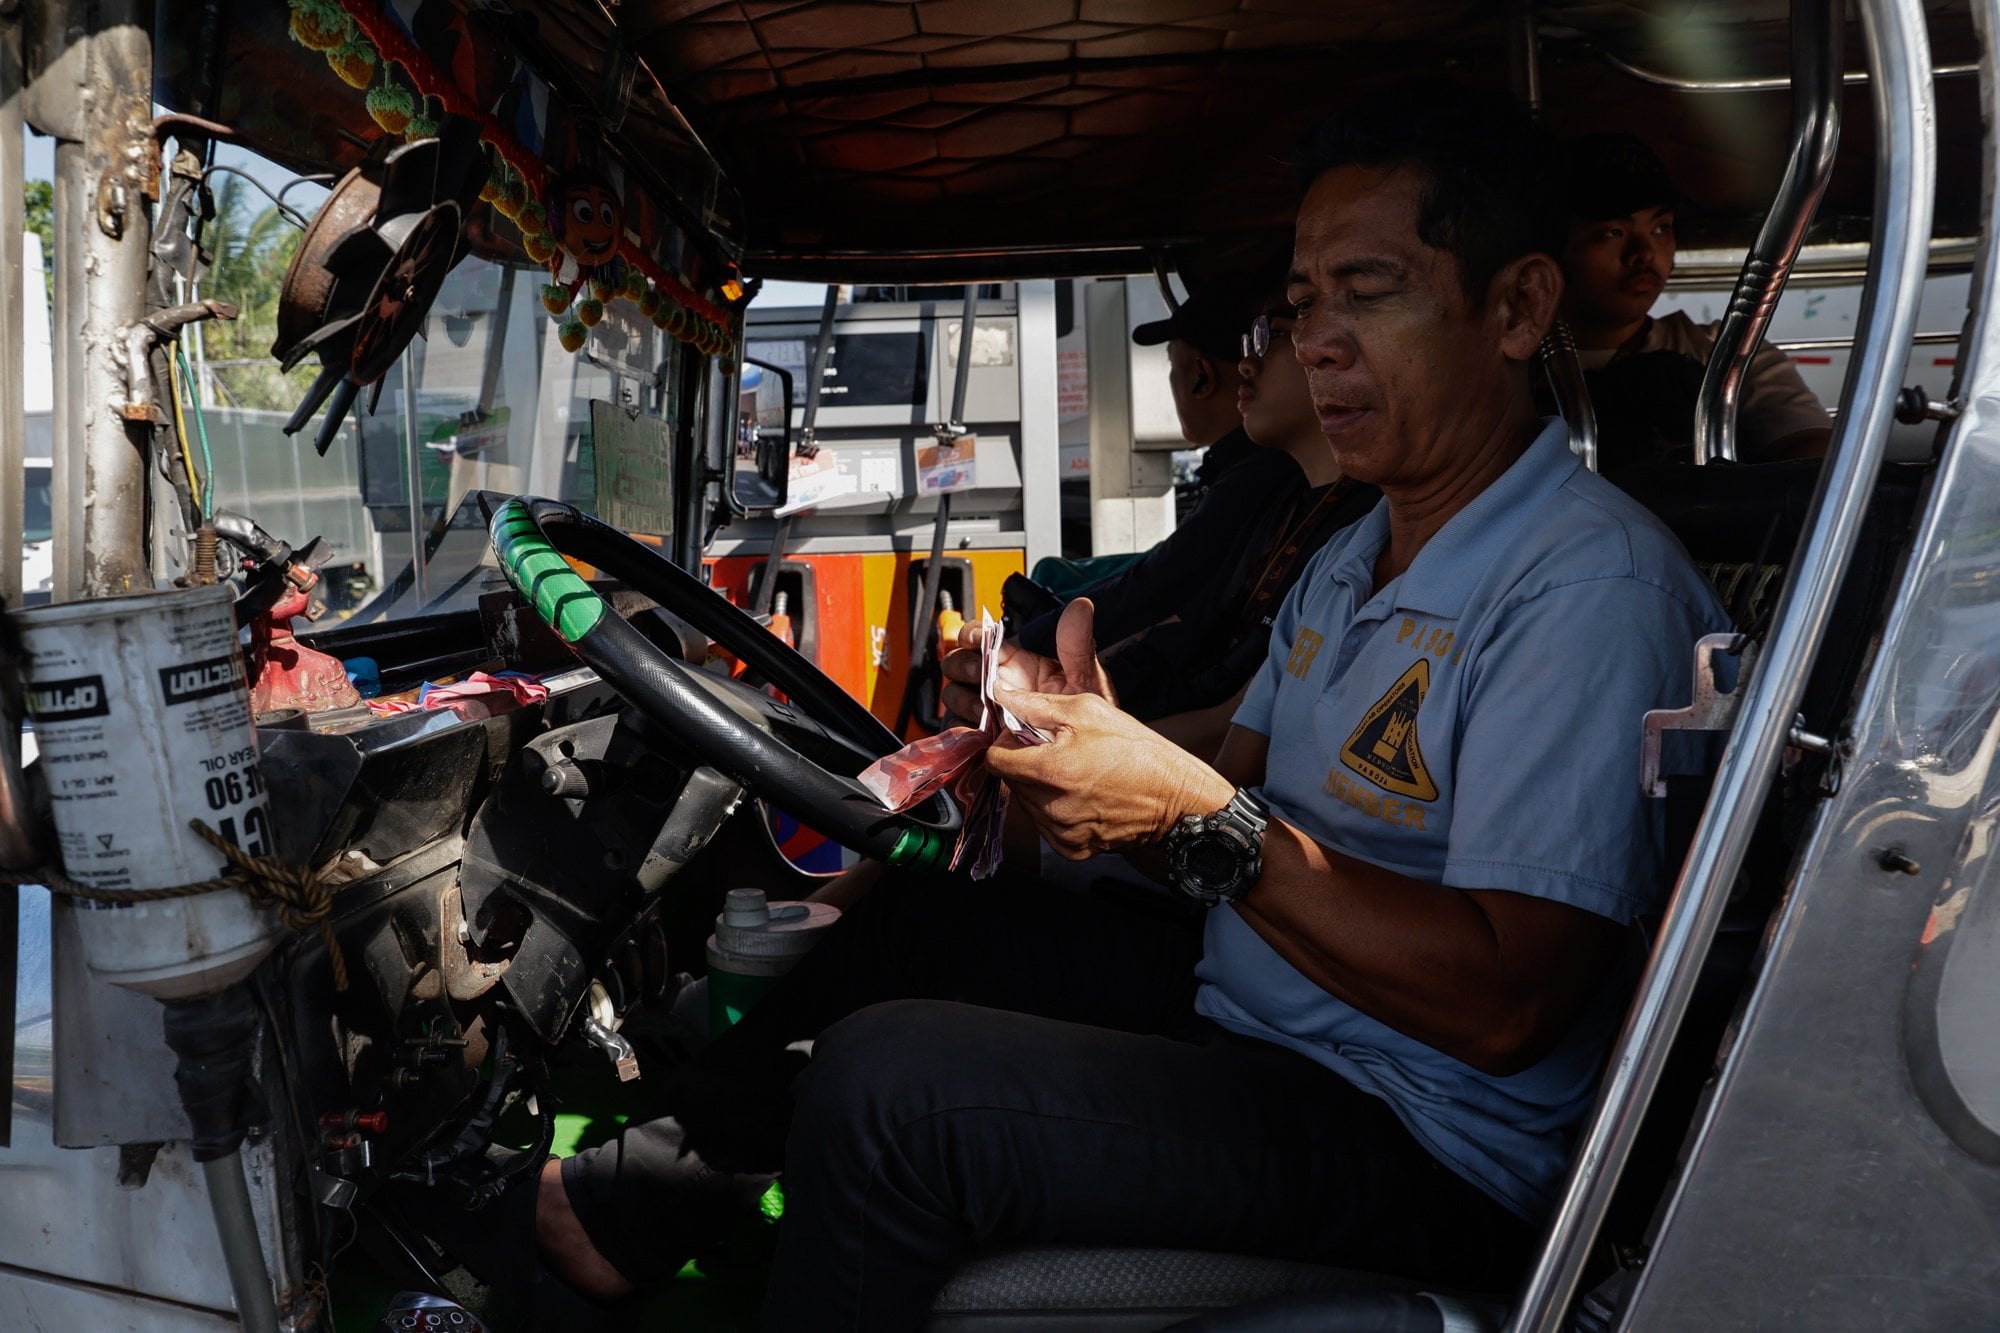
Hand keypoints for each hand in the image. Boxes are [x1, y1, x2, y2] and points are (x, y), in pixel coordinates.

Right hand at [940, 598, 1113, 724]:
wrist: (1084, 759)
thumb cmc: (1085, 720)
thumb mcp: (1085, 679)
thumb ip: (1077, 645)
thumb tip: (1081, 607)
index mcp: (1015, 662)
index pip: (980, 637)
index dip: (972, 634)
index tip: (977, 638)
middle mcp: (996, 683)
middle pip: (958, 663)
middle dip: (964, 665)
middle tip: (980, 673)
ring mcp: (987, 710)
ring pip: (954, 694)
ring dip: (964, 697)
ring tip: (985, 707)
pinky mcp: (982, 738)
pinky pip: (959, 729)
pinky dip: (964, 728)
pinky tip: (981, 730)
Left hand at [985, 687, 1234, 859]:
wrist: (1176, 800)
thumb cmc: (1137, 751)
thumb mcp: (1089, 711)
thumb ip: (1037, 705)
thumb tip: (1001, 697)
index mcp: (1051, 770)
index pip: (995, 760)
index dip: (1006, 743)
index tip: (1025, 737)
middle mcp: (1050, 807)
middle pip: (1011, 782)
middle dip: (1026, 764)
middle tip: (1059, 753)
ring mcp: (1060, 833)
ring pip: (1028, 804)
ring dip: (1040, 788)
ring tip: (1077, 775)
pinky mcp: (1071, 849)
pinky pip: (1047, 826)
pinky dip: (1057, 811)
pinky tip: (1084, 798)